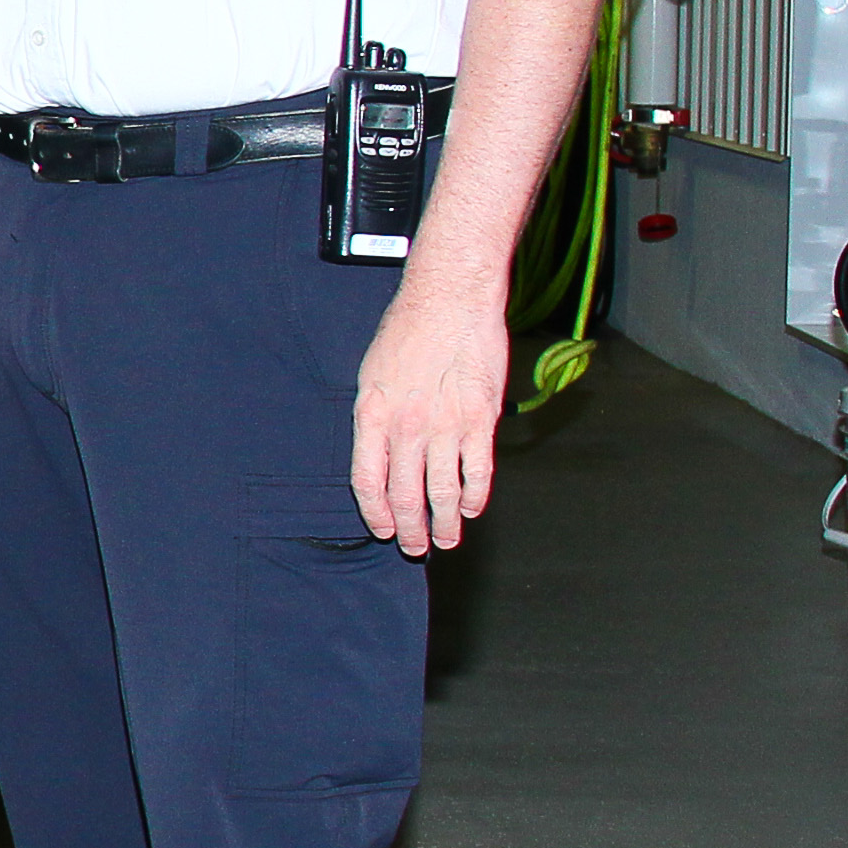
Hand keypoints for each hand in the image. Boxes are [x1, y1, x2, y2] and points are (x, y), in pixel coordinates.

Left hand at [351, 277, 506, 553]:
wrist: (450, 300)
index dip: (375, 513)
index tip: (382, 530)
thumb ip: (376, 416)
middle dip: (410, 528)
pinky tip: (470, 508)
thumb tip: (381, 453)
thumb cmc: (408, 330)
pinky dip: (474, 496)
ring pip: (442, 491)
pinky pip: (477, 471)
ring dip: (444, 522)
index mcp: (372, 414)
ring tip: (447, 539)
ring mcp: (445, 425)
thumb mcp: (372, 373)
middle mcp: (406, 426)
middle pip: (405, 494)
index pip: (367, 481)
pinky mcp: (480, 419)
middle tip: (416, 546)